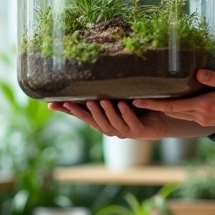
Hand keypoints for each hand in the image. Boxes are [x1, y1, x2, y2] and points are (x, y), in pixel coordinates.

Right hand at [50, 99, 169, 139]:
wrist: (158, 119)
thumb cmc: (133, 109)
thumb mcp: (114, 100)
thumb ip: (99, 96)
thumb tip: (82, 82)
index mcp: (103, 122)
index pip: (83, 117)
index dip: (71, 112)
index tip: (55, 104)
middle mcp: (111, 129)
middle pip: (97, 123)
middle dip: (90, 113)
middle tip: (86, 101)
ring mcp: (125, 131)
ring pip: (113, 124)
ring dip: (107, 113)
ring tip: (103, 101)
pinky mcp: (139, 131)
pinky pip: (131, 123)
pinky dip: (127, 114)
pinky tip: (124, 105)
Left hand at [134, 71, 214, 126]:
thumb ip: (214, 78)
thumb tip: (197, 72)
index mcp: (205, 106)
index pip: (173, 106)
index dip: (154, 104)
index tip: (137, 102)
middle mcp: (201, 116)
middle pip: (171, 112)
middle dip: (154, 107)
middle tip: (135, 100)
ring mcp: (203, 121)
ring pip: (178, 115)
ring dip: (164, 109)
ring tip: (148, 101)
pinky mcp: (207, 122)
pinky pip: (186, 116)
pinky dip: (176, 110)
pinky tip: (171, 103)